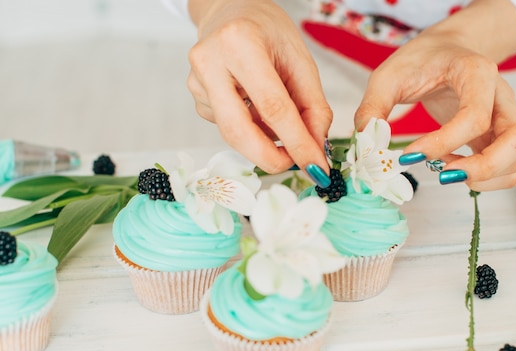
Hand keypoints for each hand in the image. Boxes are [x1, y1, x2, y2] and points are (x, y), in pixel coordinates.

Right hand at [187, 0, 331, 174]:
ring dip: (265, 140)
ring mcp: (197, 82)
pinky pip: (228, 127)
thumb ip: (313, 106)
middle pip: (239, 131)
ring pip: (234, 134)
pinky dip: (252, 128)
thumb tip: (316, 149)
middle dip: (271, 157)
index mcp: (240, 44)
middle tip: (297, 165)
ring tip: (282, 120)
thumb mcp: (300, 60)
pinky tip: (256, 106)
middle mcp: (210, 62)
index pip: (273, 107)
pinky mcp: (196, 97)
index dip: (297, 143)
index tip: (316, 167)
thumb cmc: (268, 32)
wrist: (230, 12)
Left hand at [354, 2, 515, 190]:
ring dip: (483, 176)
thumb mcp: (389, 76)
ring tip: (443, 168)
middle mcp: (502, 97)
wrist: (446, 49)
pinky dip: (484, 179)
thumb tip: (367, 143)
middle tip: (443, 176)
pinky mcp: (498, 138)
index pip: (475, 116)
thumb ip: (374, 108)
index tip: (409, 154)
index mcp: (478, 73)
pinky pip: (506, 169)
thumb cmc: (421, 60)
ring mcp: (505, 120)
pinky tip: (451, 166)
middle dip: (483, 168)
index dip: (443, 142)